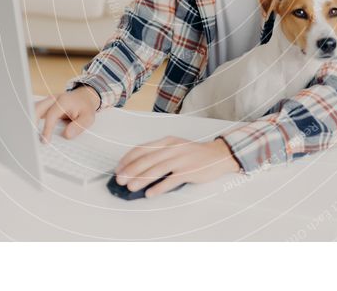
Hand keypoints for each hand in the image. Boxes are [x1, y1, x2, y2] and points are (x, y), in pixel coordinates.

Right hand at [34, 87, 99, 142]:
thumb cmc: (85, 108)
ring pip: (33, 110)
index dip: (47, 128)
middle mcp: (53, 99)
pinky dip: (32, 121)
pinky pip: (35, 113)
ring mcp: (47, 102)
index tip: (44, 141)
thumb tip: (66, 135)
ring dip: (30, 122)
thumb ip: (78, 126)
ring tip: (29, 137)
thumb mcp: (88, 117)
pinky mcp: (44, 107)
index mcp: (63, 101)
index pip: (51, 115)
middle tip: (31, 139)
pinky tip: (32, 132)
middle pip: (37, 109)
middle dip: (31, 123)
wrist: (83, 98)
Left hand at [114, 137, 241, 196]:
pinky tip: (150, 194)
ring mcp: (181, 159)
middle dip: (131, 170)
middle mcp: (172, 148)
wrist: (218, 155)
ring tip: (130, 187)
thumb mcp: (176, 148)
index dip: (128, 159)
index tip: (118, 168)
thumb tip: (139, 170)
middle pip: (147, 159)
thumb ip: (160, 155)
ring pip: (157, 169)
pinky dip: (159, 187)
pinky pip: (171, 180)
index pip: (142, 148)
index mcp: (167, 141)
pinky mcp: (189, 171)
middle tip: (120, 180)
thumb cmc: (194, 154)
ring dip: (141, 179)